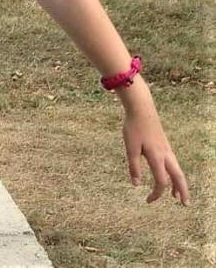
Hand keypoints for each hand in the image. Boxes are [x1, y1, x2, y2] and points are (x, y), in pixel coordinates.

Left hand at [121, 86, 188, 204]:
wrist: (142, 109)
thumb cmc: (134, 128)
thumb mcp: (130, 147)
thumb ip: (133, 166)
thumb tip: (136, 184)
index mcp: (157, 157)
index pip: (161, 181)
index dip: (156, 193)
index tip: (148, 200)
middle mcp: (166, 155)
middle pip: (178, 177)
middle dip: (182, 191)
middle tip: (185, 205)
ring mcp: (167, 150)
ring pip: (178, 171)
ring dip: (179, 184)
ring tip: (178, 197)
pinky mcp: (165, 146)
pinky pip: (174, 164)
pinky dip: (175, 175)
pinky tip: (169, 176)